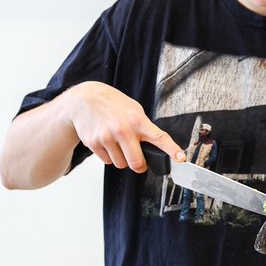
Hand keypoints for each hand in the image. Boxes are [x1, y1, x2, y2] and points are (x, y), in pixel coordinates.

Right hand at [62, 81, 183, 172]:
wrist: (84, 99)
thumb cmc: (113, 104)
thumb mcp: (134, 109)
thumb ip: (144, 127)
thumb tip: (155, 148)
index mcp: (137, 120)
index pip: (159, 138)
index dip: (172, 150)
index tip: (181, 158)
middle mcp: (122, 130)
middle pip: (137, 163)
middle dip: (140, 166)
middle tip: (139, 162)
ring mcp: (106, 137)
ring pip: (121, 164)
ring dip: (122, 159)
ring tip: (118, 144)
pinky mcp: (93, 143)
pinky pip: (107, 161)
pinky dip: (110, 156)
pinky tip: (107, 142)